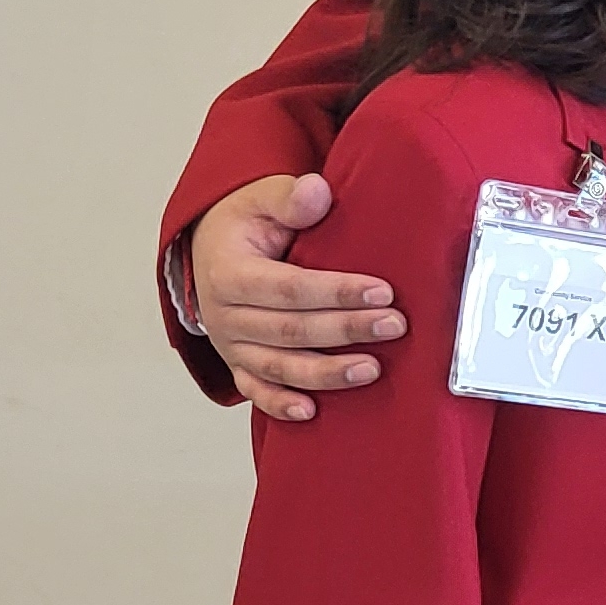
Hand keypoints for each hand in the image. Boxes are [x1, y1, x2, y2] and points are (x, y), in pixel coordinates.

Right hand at [188, 172, 404, 423]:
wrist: (211, 249)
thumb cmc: (244, 223)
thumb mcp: (260, 198)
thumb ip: (288, 197)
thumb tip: (316, 192)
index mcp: (229, 273)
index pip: (288, 288)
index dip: (336, 292)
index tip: (382, 291)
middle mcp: (224, 316)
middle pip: (290, 330)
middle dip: (346, 330)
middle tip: (395, 325)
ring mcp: (230, 345)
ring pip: (278, 367)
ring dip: (326, 373)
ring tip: (373, 369)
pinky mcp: (237, 364)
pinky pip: (256, 391)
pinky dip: (280, 405)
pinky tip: (312, 412)